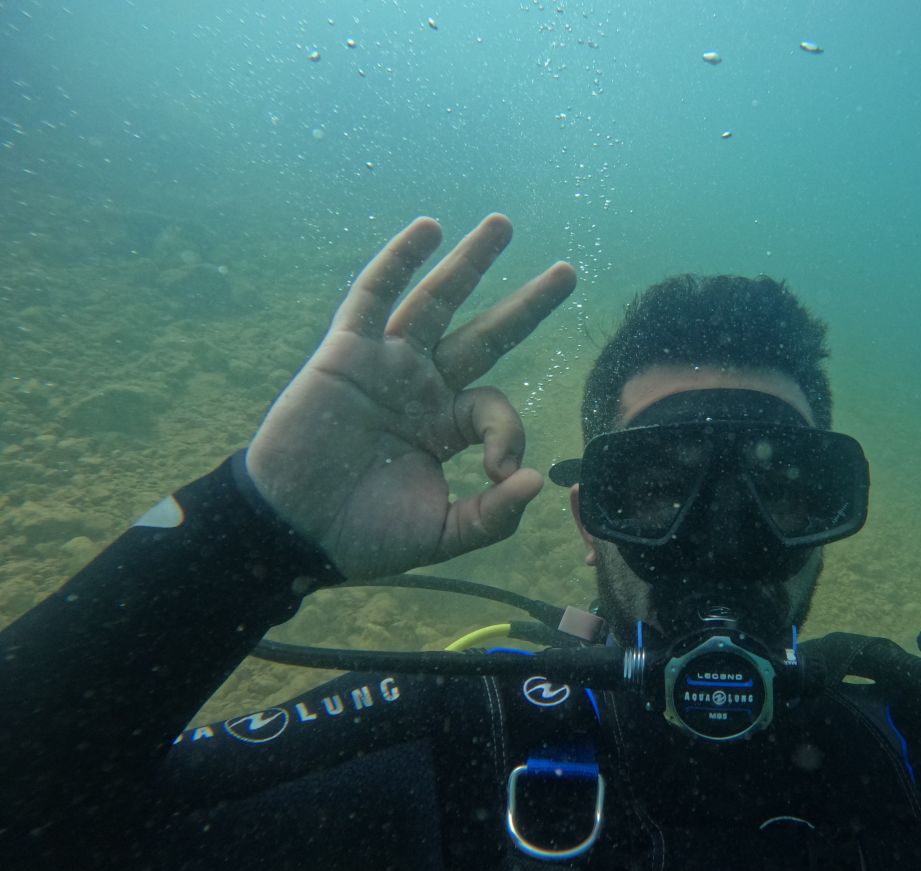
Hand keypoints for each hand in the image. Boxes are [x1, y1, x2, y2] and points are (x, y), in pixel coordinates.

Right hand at [246, 214, 576, 578]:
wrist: (293, 532)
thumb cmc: (362, 537)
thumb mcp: (442, 534)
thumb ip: (493, 516)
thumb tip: (537, 481)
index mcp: (444, 427)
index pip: (494, 408)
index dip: (510, 434)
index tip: (500, 473)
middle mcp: (421, 388)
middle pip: (486, 335)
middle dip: (527, 305)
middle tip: (568, 273)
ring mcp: (386, 365)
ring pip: (437, 302)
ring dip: (470, 263)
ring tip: (503, 225)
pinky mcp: (346, 353)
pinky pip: (374, 297)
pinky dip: (399, 261)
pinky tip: (428, 229)